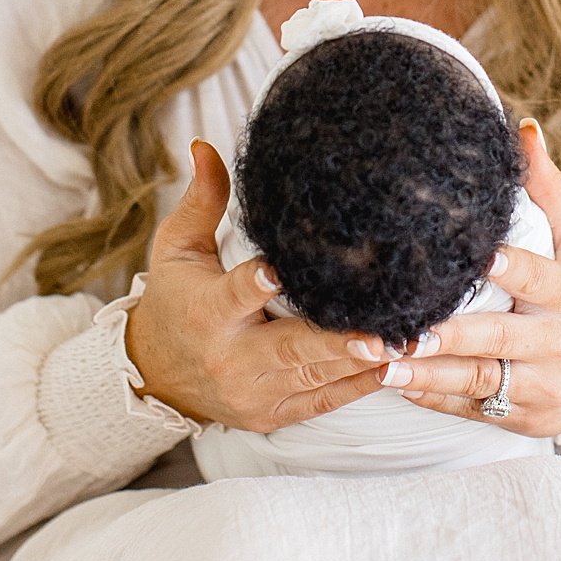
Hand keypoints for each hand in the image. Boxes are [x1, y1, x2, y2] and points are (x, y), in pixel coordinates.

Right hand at [123, 138, 389, 429]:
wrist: (155, 374)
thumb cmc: (175, 297)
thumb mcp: (177, 246)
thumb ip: (203, 199)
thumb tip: (203, 145)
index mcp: (206, 312)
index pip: (234, 296)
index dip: (255, 285)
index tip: (278, 271)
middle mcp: (230, 358)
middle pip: (288, 349)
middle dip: (334, 342)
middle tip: (378, 330)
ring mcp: (253, 393)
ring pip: (313, 378)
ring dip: (360, 363)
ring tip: (405, 344)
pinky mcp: (273, 415)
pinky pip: (321, 403)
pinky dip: (357, 388)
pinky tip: (394, 368)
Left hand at [373, 120, 560, 435]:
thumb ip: (549, 188)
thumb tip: (523, 129)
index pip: (535, 277)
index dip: (507, 268)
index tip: (474, 259)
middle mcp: (559, 342)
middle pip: (499, 338)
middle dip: (448, 336)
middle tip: (402, 329)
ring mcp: (544, 385)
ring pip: (482, 381)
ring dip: (429, 374)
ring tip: (383, 362)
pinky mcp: (528, 416)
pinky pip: (478, 409)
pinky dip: (437, 400)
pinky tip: (398, 385)